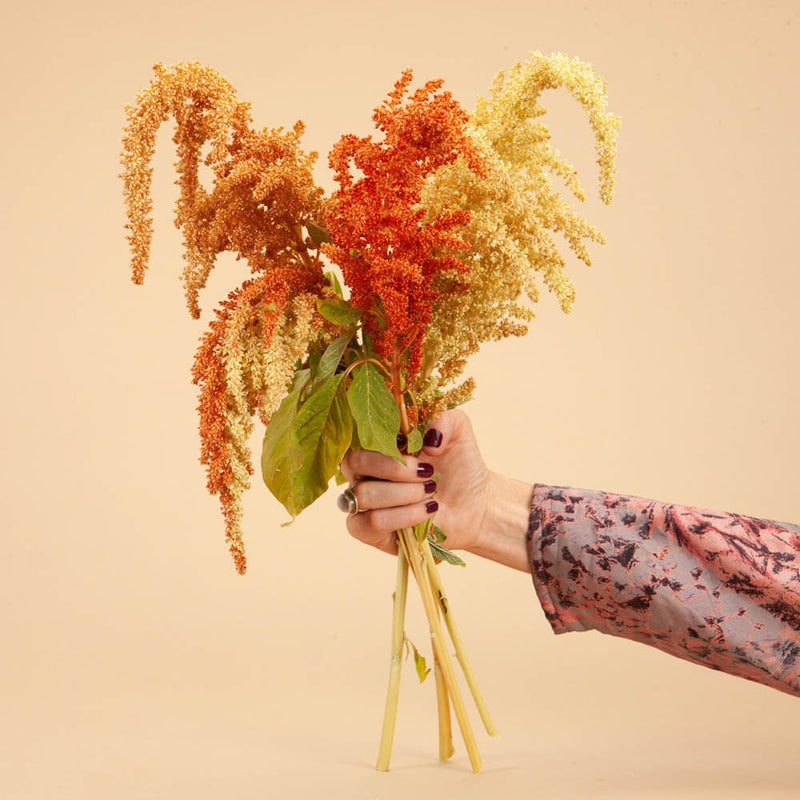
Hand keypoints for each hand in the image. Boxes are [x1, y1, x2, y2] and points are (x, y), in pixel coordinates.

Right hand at [340, 410, 532, 571]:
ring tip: (430, 492)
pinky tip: (425, 511)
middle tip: (427, 471)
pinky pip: (369, 524)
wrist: (475, 503)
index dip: (381, 438)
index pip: (356, 435)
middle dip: (395, 467)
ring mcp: (364, 503)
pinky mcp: (371, 533)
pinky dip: (400, 517)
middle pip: (354, 463)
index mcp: (375, 445)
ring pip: (363, 495)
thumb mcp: (458, 431)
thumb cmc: (459, 465)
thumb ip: (445, 419)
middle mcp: (363, 473)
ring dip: (403, 493)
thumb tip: (429, 439)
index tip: (409, 441)